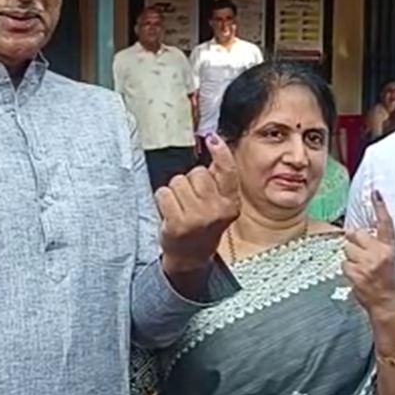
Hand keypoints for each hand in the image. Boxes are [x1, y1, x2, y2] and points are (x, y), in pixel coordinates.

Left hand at [156, 134, 240, 274]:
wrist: (191, 256)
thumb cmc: (204, 224)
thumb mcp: (220, 204)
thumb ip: (218, 178)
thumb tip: (215, 141)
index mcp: (231, 204)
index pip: (228, 171)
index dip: (220, 152)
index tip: (212, 138)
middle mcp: (216, 211)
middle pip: (197, 173)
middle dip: (191, 181)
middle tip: (192, 199)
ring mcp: (196, 219)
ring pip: (178, 181)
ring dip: (176, 190)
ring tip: (181, 206)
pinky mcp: (177, 224)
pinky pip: (164, 193)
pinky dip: (163, 199)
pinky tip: (170, 211)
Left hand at [342, 190, 394, 313]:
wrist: (386, 301)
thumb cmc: (388, 278)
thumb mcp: (390, 258)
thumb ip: (377, 243)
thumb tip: (356, 232)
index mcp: (390, 248)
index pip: (386, 223)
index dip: (380, 207)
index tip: (376, 193)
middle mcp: (380, 254)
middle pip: (356, 234)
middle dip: (355, 242)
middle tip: (362, 254)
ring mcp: (367, 264)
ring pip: (347, 249)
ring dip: (351, 257)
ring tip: (361, 267)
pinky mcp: (356, 274)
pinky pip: (343, 263)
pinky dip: (348, 269)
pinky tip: (358, 275)